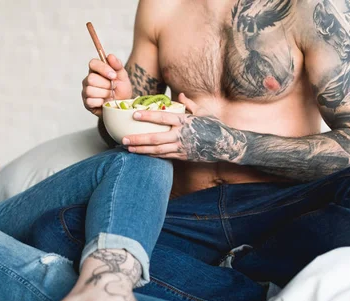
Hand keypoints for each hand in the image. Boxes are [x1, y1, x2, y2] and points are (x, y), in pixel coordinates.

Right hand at [82, 54, 132, 116]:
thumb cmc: (121, 89)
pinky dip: (101, 103)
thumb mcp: (123, 76)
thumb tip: (110, 56)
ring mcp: (86, 91)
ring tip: (110, 96)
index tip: (114, 75)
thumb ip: (117, 65)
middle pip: (91, 78)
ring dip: (104, 94)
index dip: (103, 69)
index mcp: (96, 70)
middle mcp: (88, 79)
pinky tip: (105, 102)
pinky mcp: (86, 103)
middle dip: (105, 85)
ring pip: (90, 90)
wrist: (123, 106)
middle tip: (112, 88)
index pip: (93, 63)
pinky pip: (90, 101)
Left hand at [123, 94, 247, 161]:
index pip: (163, 118)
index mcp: (185, 121)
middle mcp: (181, 135)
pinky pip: (164, 156)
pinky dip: (152, 155)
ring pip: (157, 150)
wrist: (226, 145)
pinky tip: (141, 154)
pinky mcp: (182, 156)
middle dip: (138, 140)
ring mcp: (181, 147)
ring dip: (141, 150)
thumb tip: (179, 95)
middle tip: (123, 140)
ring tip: (128, 148)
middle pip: (155, 138)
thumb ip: (189, 104)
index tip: (134, 115)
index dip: (148, 116)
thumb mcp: (203, 112)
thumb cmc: (215, 126)